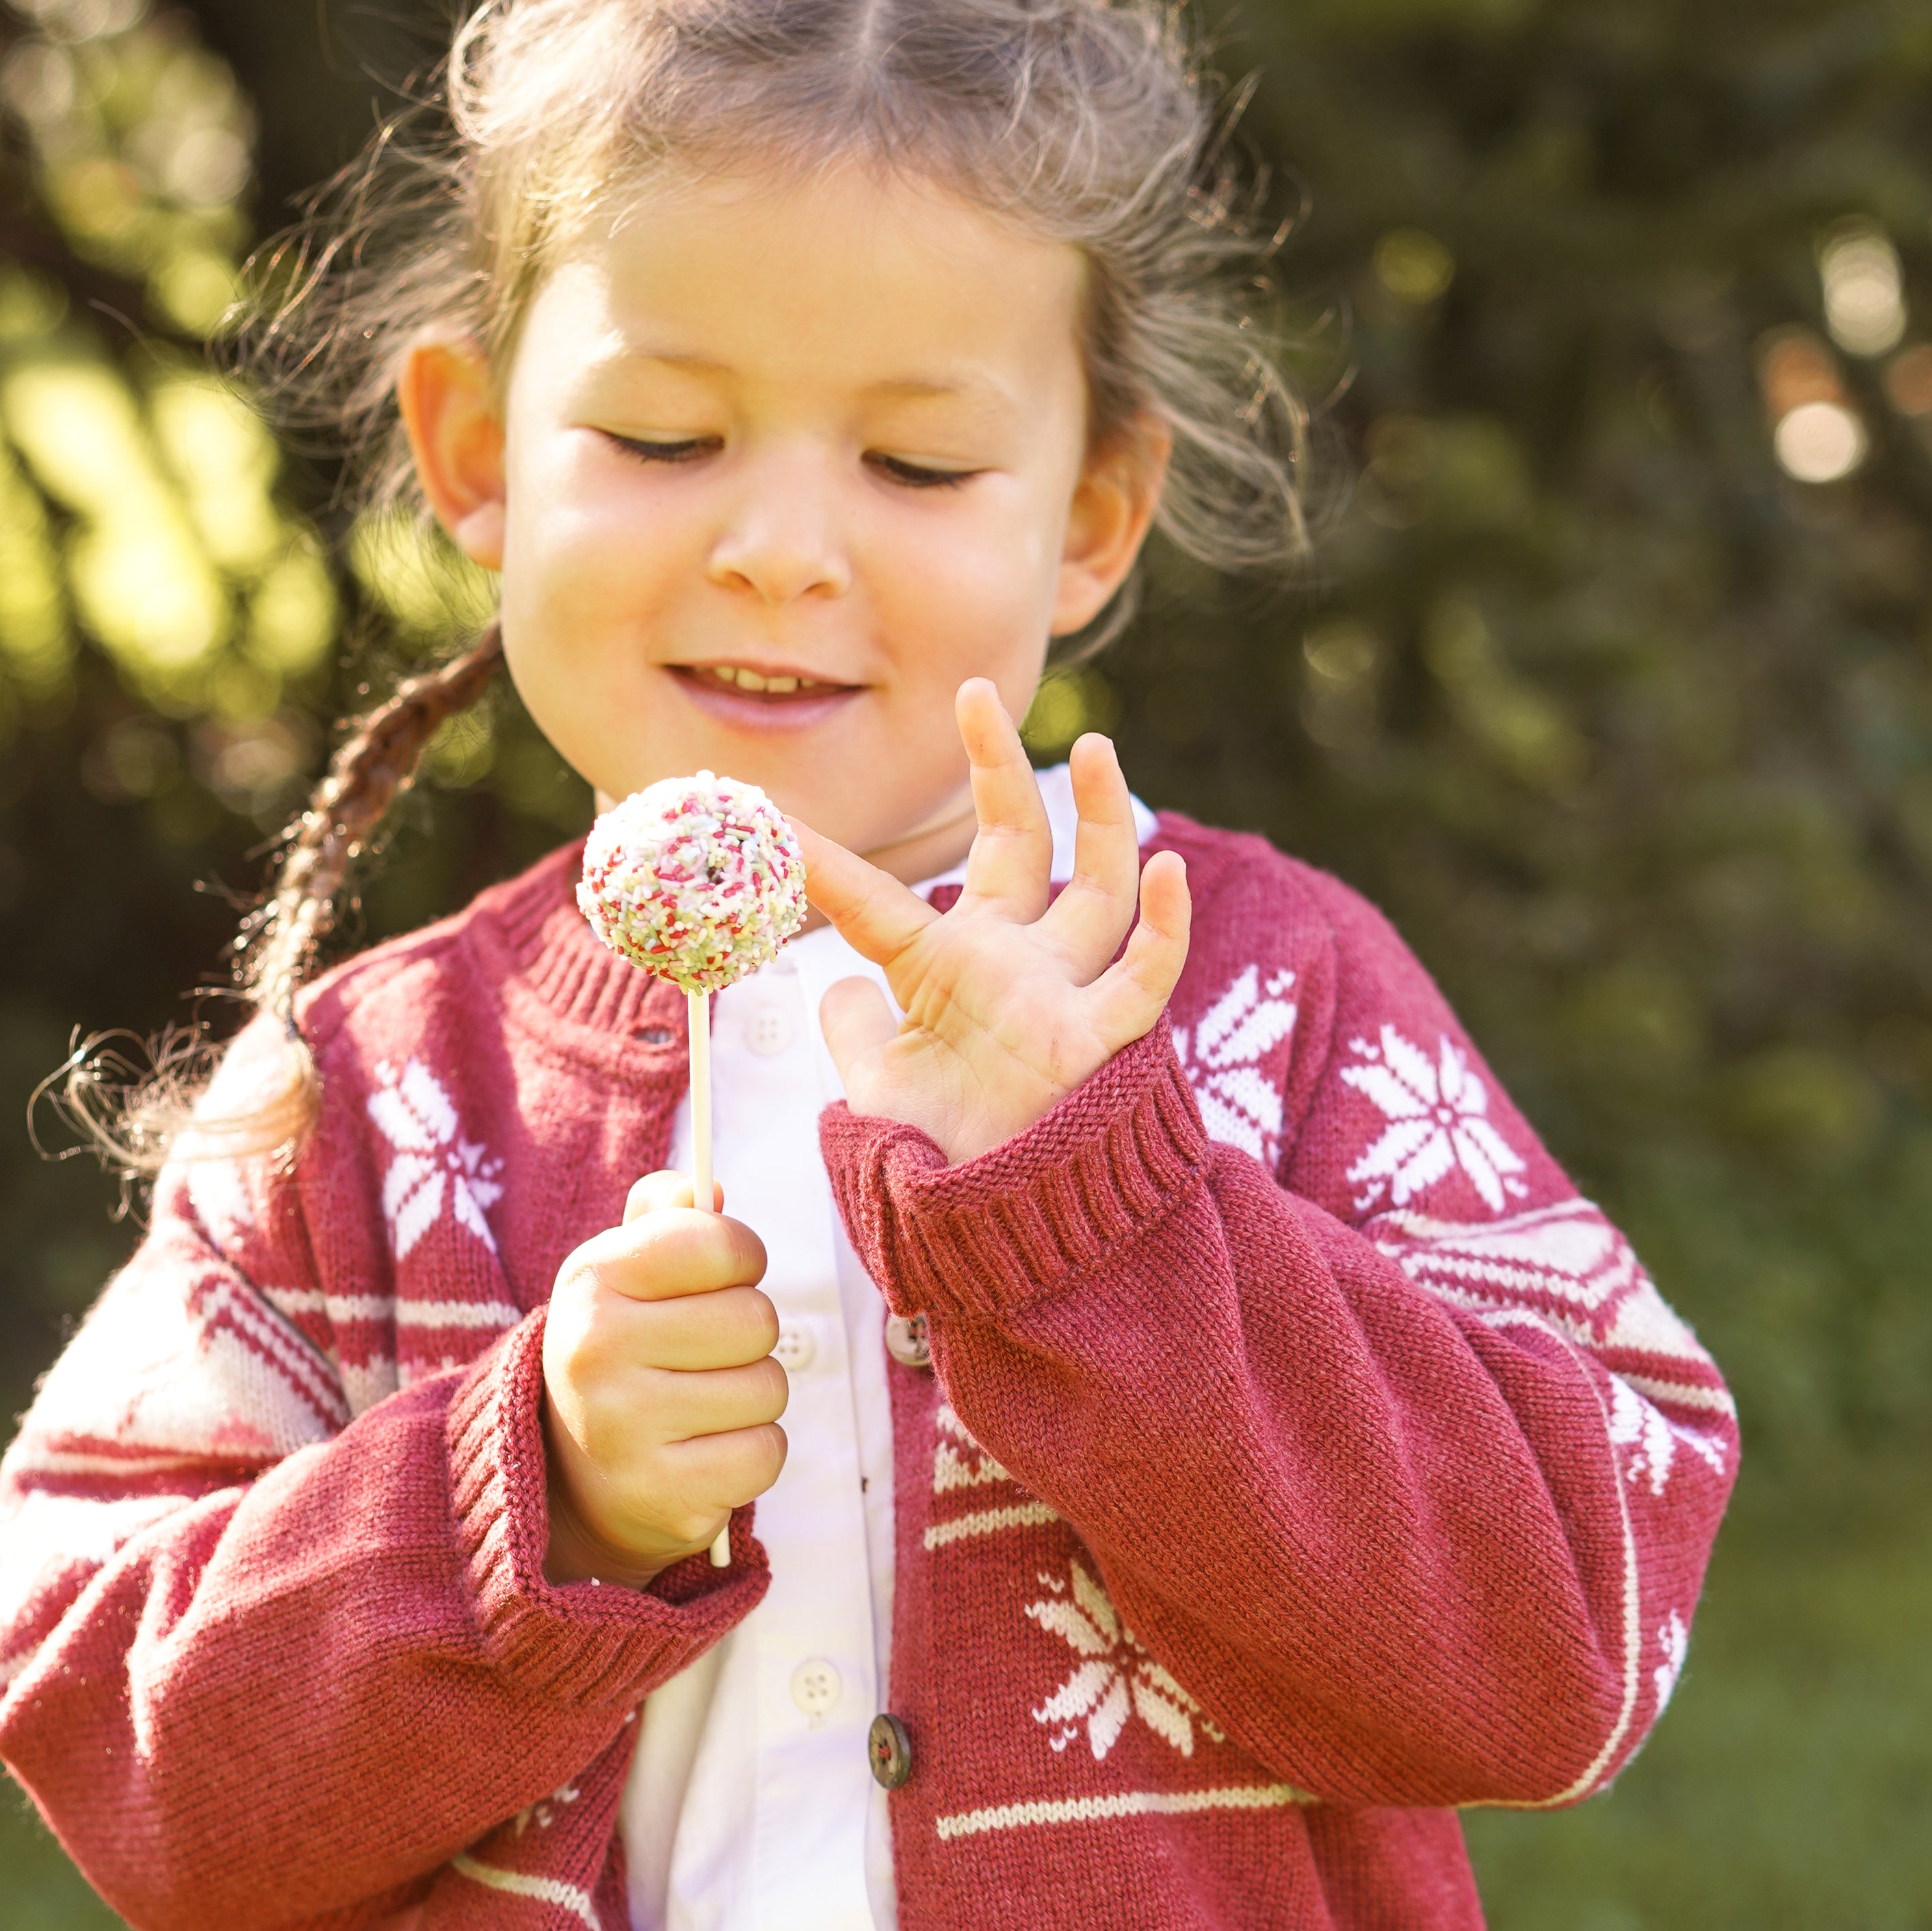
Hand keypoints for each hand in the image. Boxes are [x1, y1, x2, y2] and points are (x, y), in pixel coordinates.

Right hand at [540, 1170, 786, 1580]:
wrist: (572, 1480)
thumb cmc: (620, 1356)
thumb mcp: (619, 1276)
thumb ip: (662, 1221)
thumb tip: (706, 1190)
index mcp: (593, 1280)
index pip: (720, 1244)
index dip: (741, 1259)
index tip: (724, 1278)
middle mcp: (598, 1349)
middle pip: (756, 1320)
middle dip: (748, 1338)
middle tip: (704, 1356)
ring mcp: (625, 1427)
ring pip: (767, 1388)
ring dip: (752, 1398)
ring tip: (700, 1407)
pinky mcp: (664, 1494)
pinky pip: (766, 1453)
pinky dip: (751, 1454)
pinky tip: (705, 1453)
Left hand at [792, 682, 1190, 1166]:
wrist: (996, 1238)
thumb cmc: (942, 1162)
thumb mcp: (873, 1089)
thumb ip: (855, 1031)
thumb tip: (835, 986)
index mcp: (946, 970)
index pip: (873, 899)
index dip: (819, 862)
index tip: (765, 816)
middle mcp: (1011, 966)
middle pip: (1016, 846)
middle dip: (999, 768)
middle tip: (978, 692)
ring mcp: (1062, 997)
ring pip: (1097, 891)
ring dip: (1103, 819)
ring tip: (1094, 748)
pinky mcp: (1101, 1046)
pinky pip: (1144, 978)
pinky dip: (1161, 928)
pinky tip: (1166, 872)